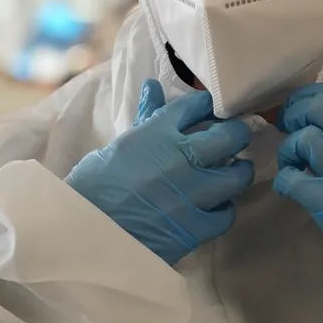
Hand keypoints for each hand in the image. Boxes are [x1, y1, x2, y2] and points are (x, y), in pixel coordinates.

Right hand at [65, 80, 254, 264]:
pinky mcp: (196, 227)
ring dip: (236, 172)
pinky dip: (223, 209)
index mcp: (158, 133)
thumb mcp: (118, 145)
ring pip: (238, 175)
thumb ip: (146, 118)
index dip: (207, 106)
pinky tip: (214, 207)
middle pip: (232, 136)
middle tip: (234, 139)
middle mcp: (182, 158)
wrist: (84, 235)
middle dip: (237, 134)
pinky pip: (227, 214)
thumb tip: (154, 87)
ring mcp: (193, 194)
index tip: (209, 111)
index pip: (198, 106)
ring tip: (229, 174)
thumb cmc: (93, 187)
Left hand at [273, 83, 322, 253]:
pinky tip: (290, 186)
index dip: (308, 95)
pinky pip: (291, 178)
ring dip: (288, 150)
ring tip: (293, 163)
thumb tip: (319, 112)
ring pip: (303, 139)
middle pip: (316, 108)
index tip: (297, 106)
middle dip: (294, 114)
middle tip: (289, 129)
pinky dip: (284, 181)